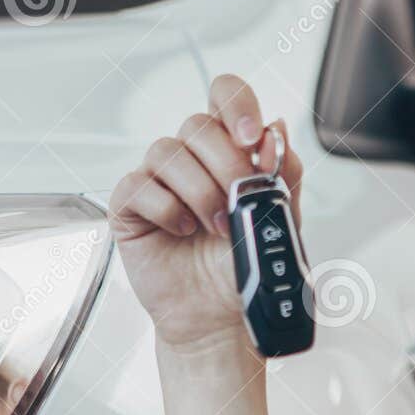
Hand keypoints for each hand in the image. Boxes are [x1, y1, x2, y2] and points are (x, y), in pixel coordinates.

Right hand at [107, 74, 303, 352]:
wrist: (219, 317)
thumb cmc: (244, 268)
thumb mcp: (279, 220)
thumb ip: (283, 175)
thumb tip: (276, 132)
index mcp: (227, 151)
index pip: (224, 96)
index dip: (237, 104)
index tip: (252, 138)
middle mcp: (191, 159)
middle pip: (197, 124)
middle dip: (226, 164)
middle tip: (239, 203)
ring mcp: (158, 180)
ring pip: (167, 152)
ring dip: (199, 191)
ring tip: (215, 228)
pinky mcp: (131, 207)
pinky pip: (138, 185)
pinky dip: (165, 208)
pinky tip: (181, 231)